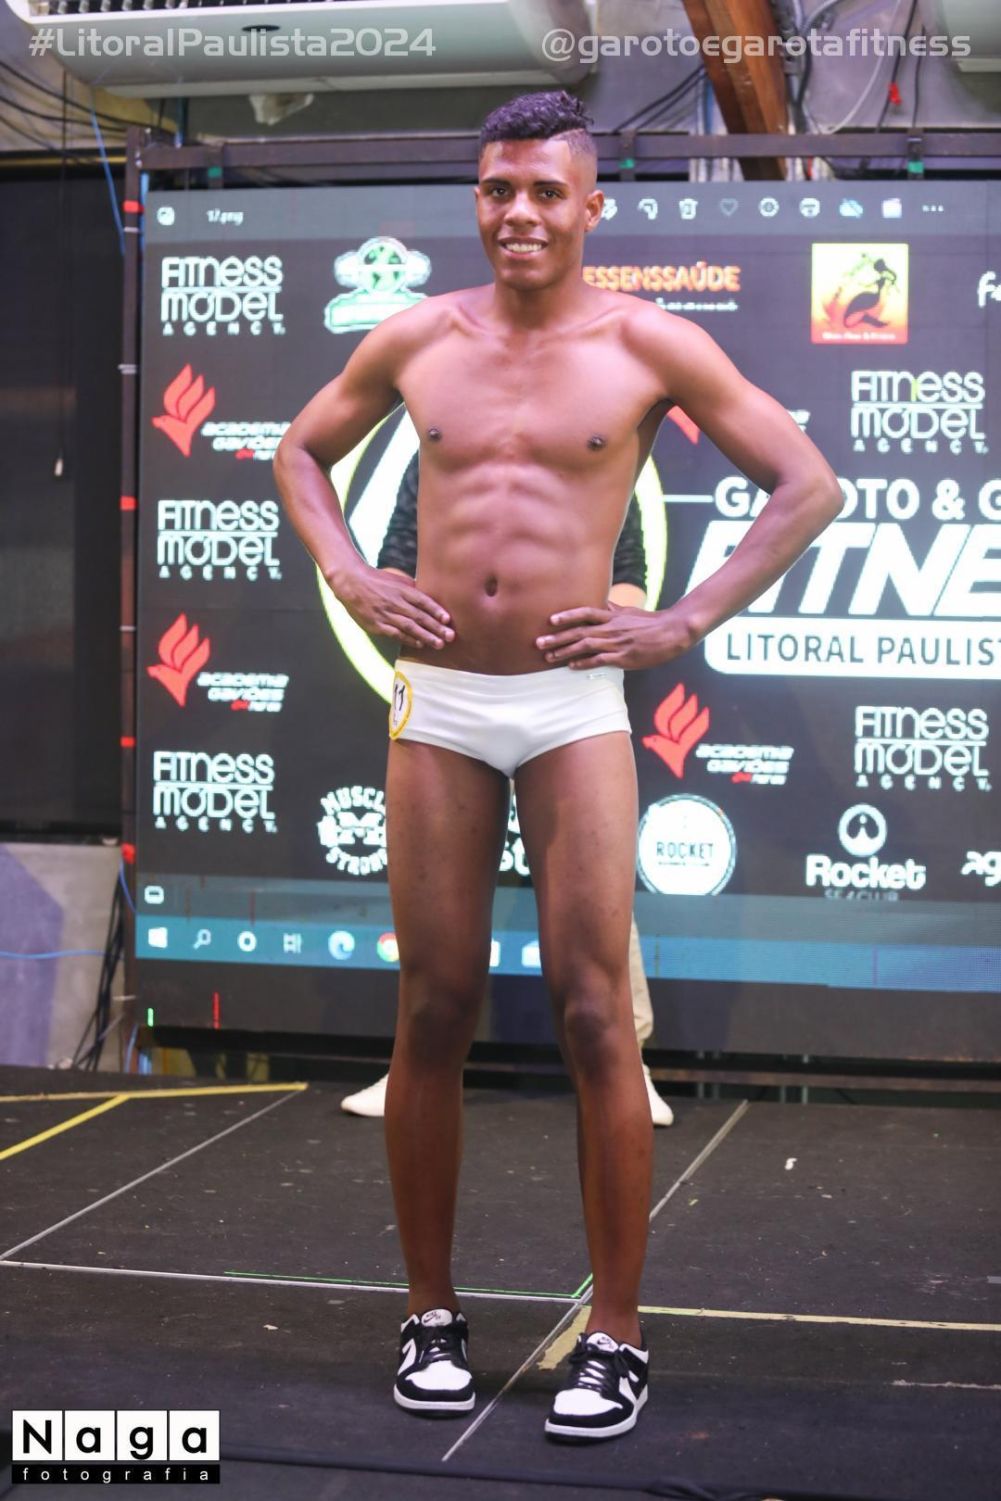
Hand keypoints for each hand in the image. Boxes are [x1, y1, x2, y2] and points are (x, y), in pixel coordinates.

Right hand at [333, 565, 453, 649]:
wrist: (351, 583)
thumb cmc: (377, 581)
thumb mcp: (396, 579)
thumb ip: (413, 588)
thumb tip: (430, 597)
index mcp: (401, 589)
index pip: (422, 601)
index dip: (436, 610)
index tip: (447, 619)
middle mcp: (395, 602)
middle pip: (419, 616)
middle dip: (436, 628)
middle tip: (450, 636)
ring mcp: (385, 614)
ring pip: (409, 627)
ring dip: (426, 636)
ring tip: (439, 644)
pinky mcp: (377, 625)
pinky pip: (395, 634)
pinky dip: (408, 639)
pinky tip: (419, 644)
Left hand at [535, 601, 695, 670]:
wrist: (673, 632)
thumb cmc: (650, 622)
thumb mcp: (629, 612)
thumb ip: (612, 609)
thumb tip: (600, 603)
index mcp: (612, 616)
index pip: (585, 612)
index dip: (567, 615)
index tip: (550, 620)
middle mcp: (611, 628)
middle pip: (579, 630)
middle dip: (557, 637)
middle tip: (538, 642)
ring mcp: (617, 643)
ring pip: (586, 645)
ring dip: (565, 652)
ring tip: (549, 657)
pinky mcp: (624, 657)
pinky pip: (600, 660)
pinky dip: (584, 663)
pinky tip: (571, 666)